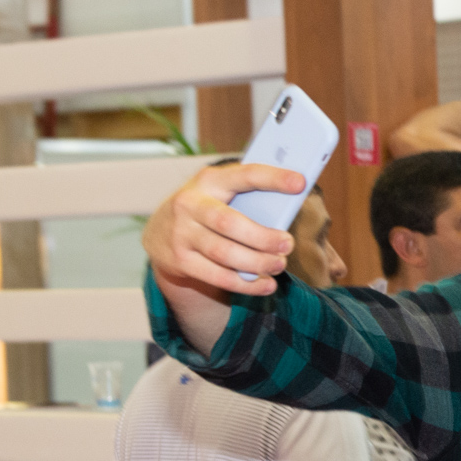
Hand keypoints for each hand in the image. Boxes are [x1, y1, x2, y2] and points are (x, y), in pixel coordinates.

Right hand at [142, 161, 304, 296]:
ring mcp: (182, 234)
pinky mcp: (181, 261)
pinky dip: (246, 284)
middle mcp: (190, 204)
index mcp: (208, 180)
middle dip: (263, 237)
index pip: (243, 175)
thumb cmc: (207, 209)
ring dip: (258, 263)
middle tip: (287, 244)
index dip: (272, 178)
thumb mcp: (220, 193)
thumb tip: (287, 213)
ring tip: (279, 264)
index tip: (300, 182)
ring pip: (225, 254)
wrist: (159, 231)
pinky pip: (219, 277)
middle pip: (230, 224)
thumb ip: (248, 198)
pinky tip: (266, 284)